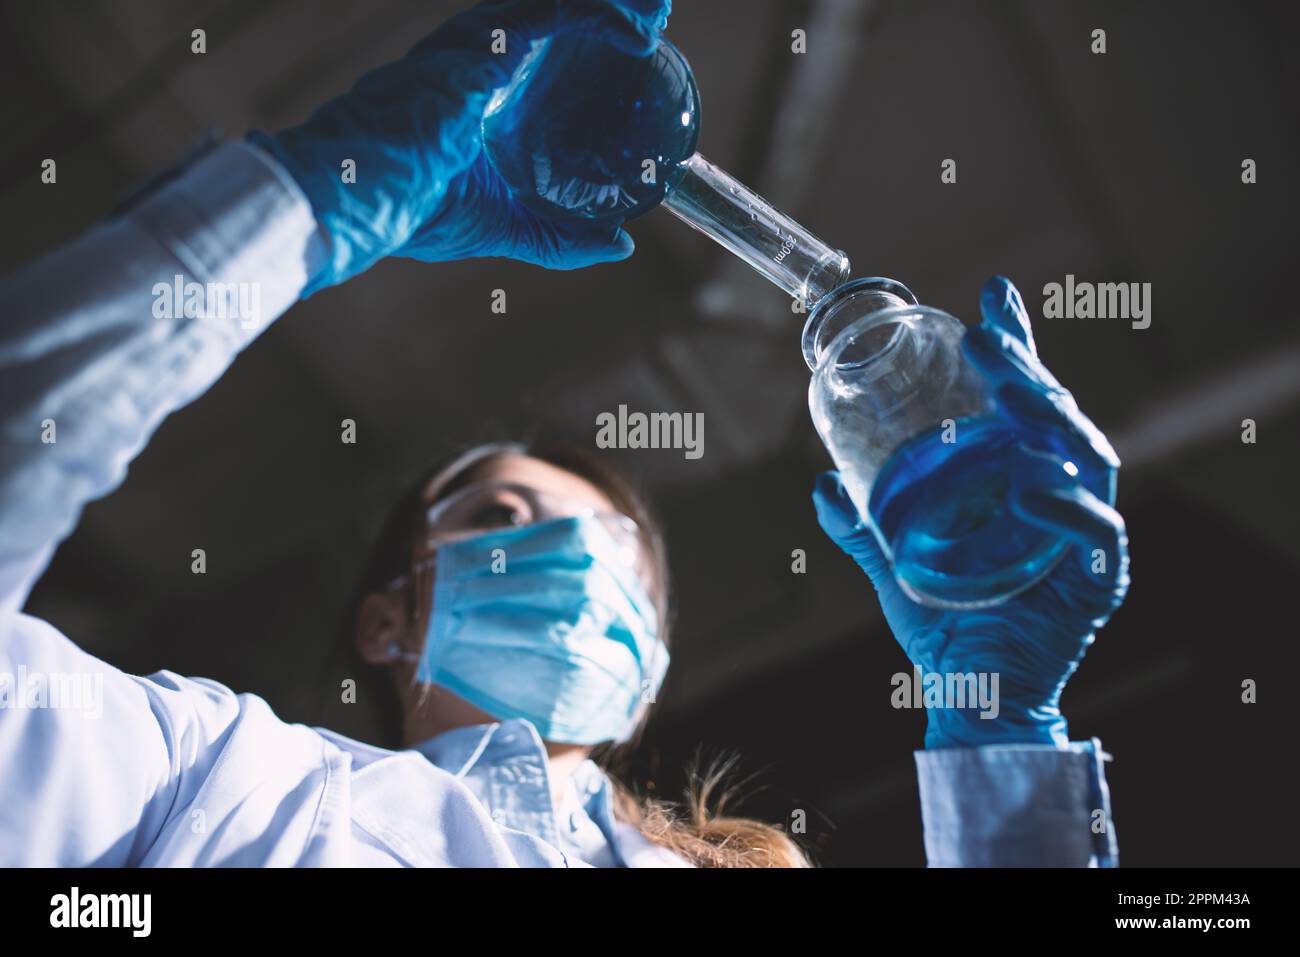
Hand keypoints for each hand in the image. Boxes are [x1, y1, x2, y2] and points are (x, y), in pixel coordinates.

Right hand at [248, 0, 670, 294]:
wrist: (357, 198)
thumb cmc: (410, 209)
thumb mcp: (502, 224)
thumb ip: (559, 234)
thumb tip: (620, 245)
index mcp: (473, 94)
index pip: (538, 55)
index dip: (585, 46)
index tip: (632, 56)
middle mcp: (474, 59)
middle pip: (552, 22)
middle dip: (605, 15)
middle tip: (654, 26)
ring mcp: (474, 46)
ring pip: (556, 7)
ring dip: (611, 7)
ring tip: (655, 17)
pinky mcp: (480, 45)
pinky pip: (553, 14)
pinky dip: (599, 16)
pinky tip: (638, 32)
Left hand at [813, 276, 1129, 748]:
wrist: (969, 697)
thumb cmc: (944, 629)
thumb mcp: (894, 568)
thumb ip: (863, 528)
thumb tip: (821, 486)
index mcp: (1019, 484)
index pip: (1023, 406)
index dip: (1015, 350)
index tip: (988, 299)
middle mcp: (1057, 498)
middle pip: (1053, 418)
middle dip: (1025, 369)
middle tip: (984, 335)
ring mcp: (1080, 535)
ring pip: (1083, 457)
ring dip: (1048, 416)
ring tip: (1009, 386)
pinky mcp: (1095, 579)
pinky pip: (1094, 532)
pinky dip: (1066, 508)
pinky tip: (1033, 487)